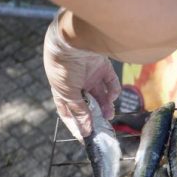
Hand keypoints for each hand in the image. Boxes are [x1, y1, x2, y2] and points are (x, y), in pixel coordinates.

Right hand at [43, 9, 121, 141]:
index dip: (76, 124)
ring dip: (106, 105)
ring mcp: (89, 74)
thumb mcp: (68, 92)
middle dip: (96, 115)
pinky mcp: (102, 66)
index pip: (68, 111)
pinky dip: (113, 89)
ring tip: (110, 114)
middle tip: (104, 126)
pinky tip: (114, 97)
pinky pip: (110, 81)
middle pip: (88, 104)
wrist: (73, 39)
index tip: (85, 137)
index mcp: (62, 90)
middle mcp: (76, 82)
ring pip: (100, 94)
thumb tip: (86, 129)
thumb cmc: (63, 67)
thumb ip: (79, 110)